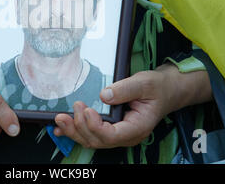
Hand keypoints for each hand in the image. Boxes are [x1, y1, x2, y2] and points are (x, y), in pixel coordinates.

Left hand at [53, 64, 211, 147]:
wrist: (164, 91)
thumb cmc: (157, 88)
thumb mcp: (145, 83)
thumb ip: (125, 89)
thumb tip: (104, 95)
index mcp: (137, 127)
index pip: (112, 135)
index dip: (95, 126)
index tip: (86, 110)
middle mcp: (126, 135)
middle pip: (98, 140)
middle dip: (80, 127)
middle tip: (73, 107)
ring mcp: (117, 134)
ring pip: (91, 140)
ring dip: (74, 130)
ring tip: (60, 118)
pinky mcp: (110, 128)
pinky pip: (90, 134)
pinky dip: (75, 131)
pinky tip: (61, 128)